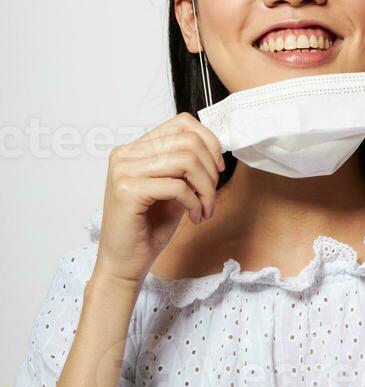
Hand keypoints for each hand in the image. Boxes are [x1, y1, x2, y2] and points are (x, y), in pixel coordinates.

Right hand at [93, 112, 225, 286]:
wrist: (124, 263)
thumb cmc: (148, 228)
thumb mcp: (174, 189)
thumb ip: (187, 166)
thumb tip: (215, 149)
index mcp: (135, 149)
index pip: (181, 123)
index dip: (208, 142)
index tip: (218, 168)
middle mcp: (125, 155)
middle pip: (188, 142)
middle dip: (210, 171)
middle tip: (210, 197)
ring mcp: (124, 171)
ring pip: (186, 161)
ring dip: (205, 189)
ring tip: (205, 209)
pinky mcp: (127, 191)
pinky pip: (177, 186)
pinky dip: (194, 203)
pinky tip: (195, 218)